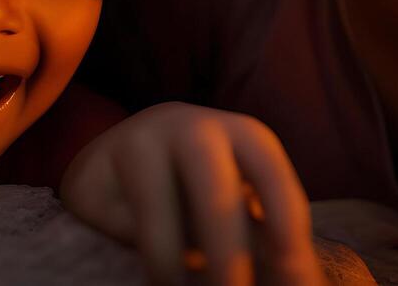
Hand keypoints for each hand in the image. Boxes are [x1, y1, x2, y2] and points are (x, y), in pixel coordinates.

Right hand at [61, 102, 322, 284]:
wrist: (117, 156)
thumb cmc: (200, 187)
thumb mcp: (241, 199)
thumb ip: (270, 236)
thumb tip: (306, 284)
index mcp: (242, 133)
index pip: (270, 170)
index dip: (284, 216)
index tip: (292, 265)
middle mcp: (190, 127)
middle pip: (214, 192)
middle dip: (228, 252)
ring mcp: (137, 144)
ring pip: (158, 212)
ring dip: (173, 264)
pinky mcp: (91, 174)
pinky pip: (116, 225)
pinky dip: (136, 258)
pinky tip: (150, 279)